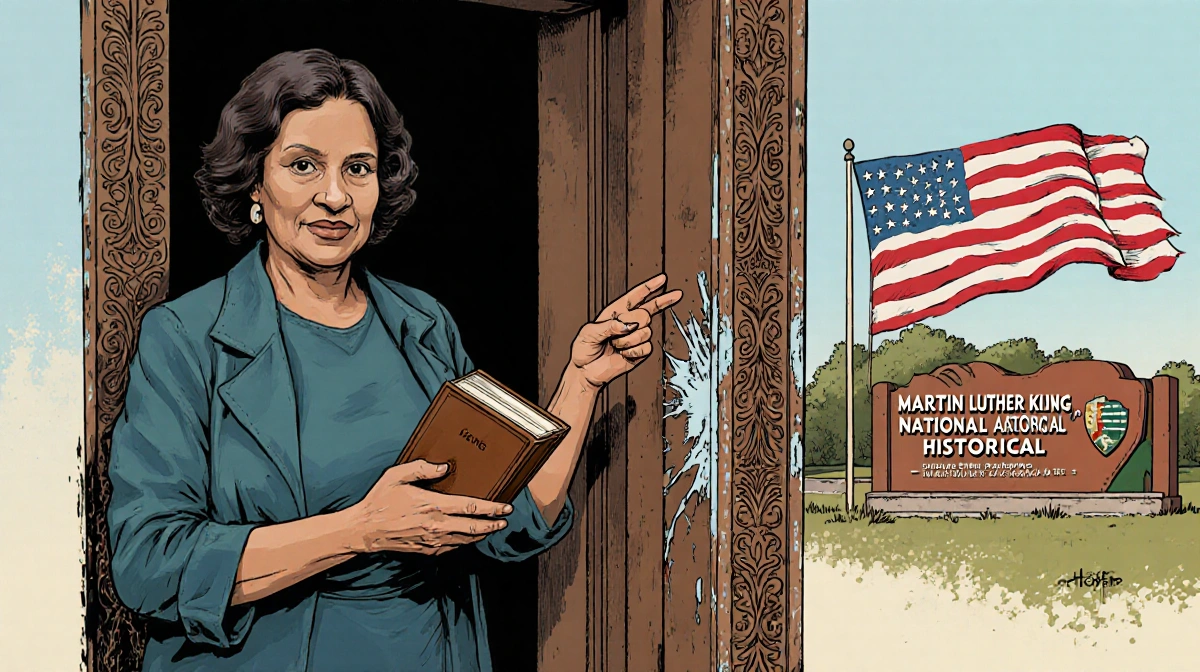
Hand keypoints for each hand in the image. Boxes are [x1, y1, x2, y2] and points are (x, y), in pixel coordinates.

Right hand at [344, 460, 512, 555]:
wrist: (364, 531)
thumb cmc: (380, 501)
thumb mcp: (396, 476)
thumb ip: (421, 469)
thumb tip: (445, 467)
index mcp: (432, 506)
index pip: (470, 508)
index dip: (492, 508)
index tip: (506, 507)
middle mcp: (436, 526)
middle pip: (474, 528)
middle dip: (493, 524)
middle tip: (506, 520)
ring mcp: (432, 541)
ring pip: (465, 540)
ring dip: (481, 534)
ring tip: (492, 527)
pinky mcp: (427, 550)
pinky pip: (452, 548)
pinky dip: (464, 542)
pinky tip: (468, 536)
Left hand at [570, 273, 683, 389]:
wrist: (586, 371)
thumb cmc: (584, 349)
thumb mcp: (588, 332)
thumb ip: (608, 325)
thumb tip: (627, 325)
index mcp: (616, 312)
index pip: (637, 296)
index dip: (650, 287)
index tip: (662, 279)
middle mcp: (629, 322)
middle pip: (645, 313)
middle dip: (632, 323)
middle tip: (618, 333)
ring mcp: (636, 337)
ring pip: (645, 332)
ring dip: (627, 341)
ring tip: (616, 345)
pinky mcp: (640, 352)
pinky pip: (646, 348)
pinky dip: (633, 352)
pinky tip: (623, 353)